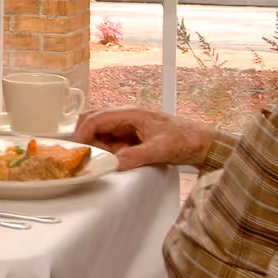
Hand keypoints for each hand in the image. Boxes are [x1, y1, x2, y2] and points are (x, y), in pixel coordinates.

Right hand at [73, 108, 215, 171]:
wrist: (201, 144)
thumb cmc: (185, 139)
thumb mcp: (160, 149)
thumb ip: (136, 156)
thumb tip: (114, 164)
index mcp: (131, 113)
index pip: (97, 118)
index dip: (83, 132)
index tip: (76, 148)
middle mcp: (125, 117)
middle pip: (93, 122)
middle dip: (84, 137)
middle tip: (81, 155)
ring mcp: (127, 127)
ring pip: (99, 133)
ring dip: (94, 146)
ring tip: (96, 161)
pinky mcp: (130, 138)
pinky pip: (109, 142)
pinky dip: (104, 151)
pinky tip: (107, 161)